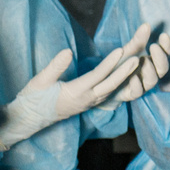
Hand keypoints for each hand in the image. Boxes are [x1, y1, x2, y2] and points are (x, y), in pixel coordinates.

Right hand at [0, 25, 151, 150]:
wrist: (30, 118)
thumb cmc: (33, 98)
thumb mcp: (40, 81)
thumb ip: (55, 67)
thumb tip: (67, 51)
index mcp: (75, 93)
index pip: (97, 76)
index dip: (109, 63)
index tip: (121, 51)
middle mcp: (86, 99)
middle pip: (111, 85)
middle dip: (126, 72)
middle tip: (140, 59)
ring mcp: (89, 103)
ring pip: (111, 90)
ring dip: (125, 77)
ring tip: (137, 64)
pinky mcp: (88, 103)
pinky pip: (108, 93)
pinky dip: (118, 84)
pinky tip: (126, 76)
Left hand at [102, 29, 169, 106]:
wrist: (105, 84)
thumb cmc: (121, 65)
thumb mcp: (129, 51)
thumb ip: (138, 40)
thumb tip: (146, 25)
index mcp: (152, 63)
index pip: (165, 55)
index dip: (166, 46)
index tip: (163, 35)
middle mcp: (150, 74)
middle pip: (163, 69)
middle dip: (161, 58)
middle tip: (154, 46)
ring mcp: (141, 85)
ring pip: (152, 81)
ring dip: (150, 71)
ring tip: (144, 61)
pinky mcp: (130, 94)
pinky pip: (137, 92)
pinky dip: (136, 85)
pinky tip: (132, 77)